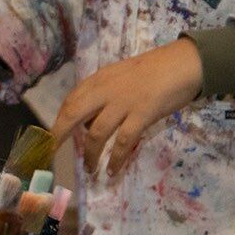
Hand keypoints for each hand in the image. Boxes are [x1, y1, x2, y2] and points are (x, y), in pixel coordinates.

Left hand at [54, 39, 202, 177]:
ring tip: (90, 169)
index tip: (53, 135)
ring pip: (97, 133)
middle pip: (74, 113)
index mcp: (100, 79)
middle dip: (59, 134)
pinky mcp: (142, 115)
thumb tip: (90, 120)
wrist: (183, 63)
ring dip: (91, 154)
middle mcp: (106, 90)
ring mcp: (123, 103)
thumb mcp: (120, 75)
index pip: (71, 99)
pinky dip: (117, 158)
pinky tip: (112, 170)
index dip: (60, 119)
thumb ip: (104, 93)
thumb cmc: (154, 69)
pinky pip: (124, 142)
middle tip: (51, 152)